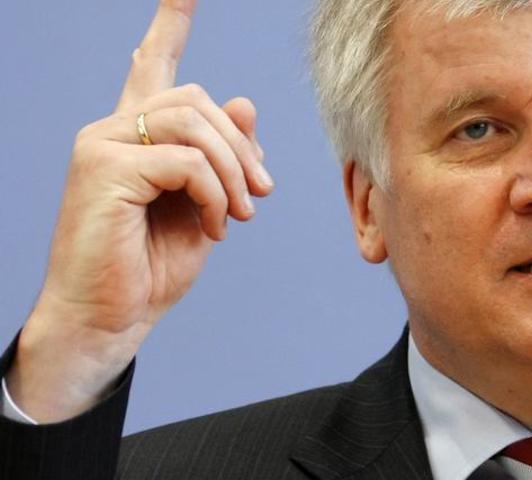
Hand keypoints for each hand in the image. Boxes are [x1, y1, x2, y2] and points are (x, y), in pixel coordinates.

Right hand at [6, 0, 273, 422]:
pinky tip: (216, 226)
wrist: (110, 317)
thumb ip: (222, 158)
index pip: (153, 65)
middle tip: (261, 193)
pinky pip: (188, 162)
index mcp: (137, 136)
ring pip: (196, 123)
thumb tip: (243, 101)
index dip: (170, 24)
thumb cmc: (150, 266)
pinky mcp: (105, 169)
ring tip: (240, 214)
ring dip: (233, 172)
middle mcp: (114, 129)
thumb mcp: (205, 206)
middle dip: (241, 145)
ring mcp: (103, 145)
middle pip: (198, 99)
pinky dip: (216, 195)